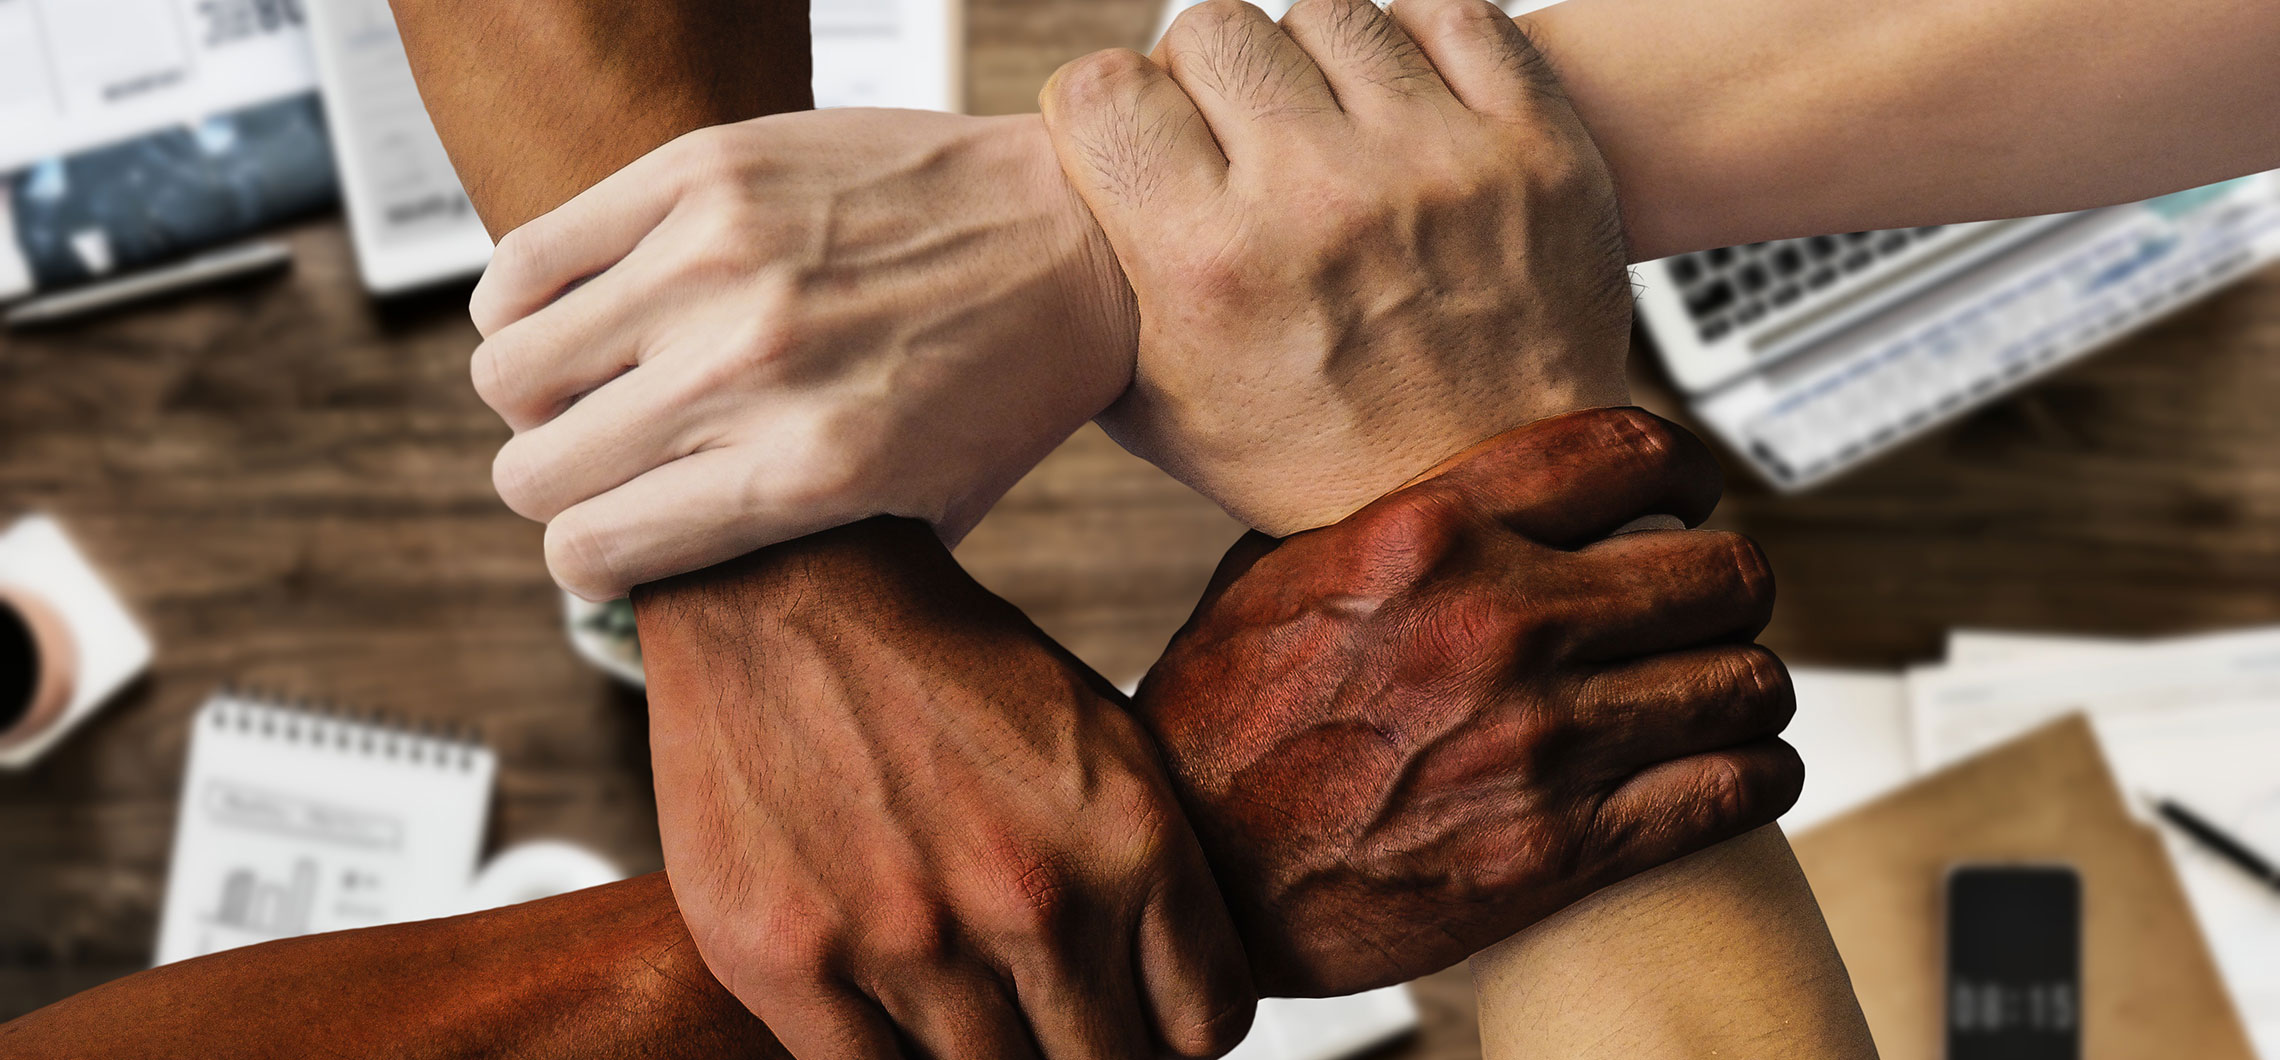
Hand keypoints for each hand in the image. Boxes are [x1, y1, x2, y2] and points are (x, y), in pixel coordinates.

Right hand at [466, 110, 1134, 600]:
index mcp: (806, 472)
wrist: (1081, 236)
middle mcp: (751, 370)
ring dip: (537, 392)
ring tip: (594, 383)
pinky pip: (528, 257)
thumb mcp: (925, 511)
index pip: (594, 548)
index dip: (588, 560)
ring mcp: (719, 261)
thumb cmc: (1008, 381)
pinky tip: (580, 308)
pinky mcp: (702, 171)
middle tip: (602, 463)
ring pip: (508, 364)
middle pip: (534, 468)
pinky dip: (524, 298)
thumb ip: (800, 555)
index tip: (607, 545)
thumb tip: (679, 587)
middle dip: (556, 483)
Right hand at [635, 519, 1252, 1059]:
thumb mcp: (1101, 740)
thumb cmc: (948, 668)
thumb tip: (1179, 1012)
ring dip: (989, 1058)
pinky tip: (891, 1011)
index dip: (1172, 1034)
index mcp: (1131, 840)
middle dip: (1084, 1050)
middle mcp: (1033, 901)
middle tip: (1049, 1016)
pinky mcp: (789, 963)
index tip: (1136, 1016)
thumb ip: (1149, 874)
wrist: (785, 588)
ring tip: (968, 1001)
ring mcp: (908, 941)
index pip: (1202, 1027)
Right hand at [1040, 0, 1634, 534]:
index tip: (1133, 140)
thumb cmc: (1317, 460)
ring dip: (1309, 62)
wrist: (1495, 498)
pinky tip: (1400, 113)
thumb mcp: (1164, 409)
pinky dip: (1413, 49)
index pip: (1104, 88)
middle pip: (1211, 29)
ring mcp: (1435, 163)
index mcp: (1211, 267)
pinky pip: (1448, 16)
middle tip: (1232, 141)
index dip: (1107, 109)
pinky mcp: (1532, 145)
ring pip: (1326, 12)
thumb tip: (1044, 208)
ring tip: (1324, 131)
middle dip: (1203, 80)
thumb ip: (1098, 295)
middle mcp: (1319, 200)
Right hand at [1139, 408, 1802, 994]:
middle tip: (1713, 602)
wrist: (1201, 879)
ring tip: (1725, 691)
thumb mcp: (1274, 575)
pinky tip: (1736, 768)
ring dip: (1746, 684)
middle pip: (1720, 572)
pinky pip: (1732, 789)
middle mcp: (1498, 625)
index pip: (1627, 455)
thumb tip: (1463, 482)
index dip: (1684, 467)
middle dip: (1729, 584)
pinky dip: (1755, 774)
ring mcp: (1540, 741)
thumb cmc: (1220, 728)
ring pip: (1746, 681)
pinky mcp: (1562, 848)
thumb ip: (1386, 518)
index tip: (1689, 491)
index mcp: (1428, 535)